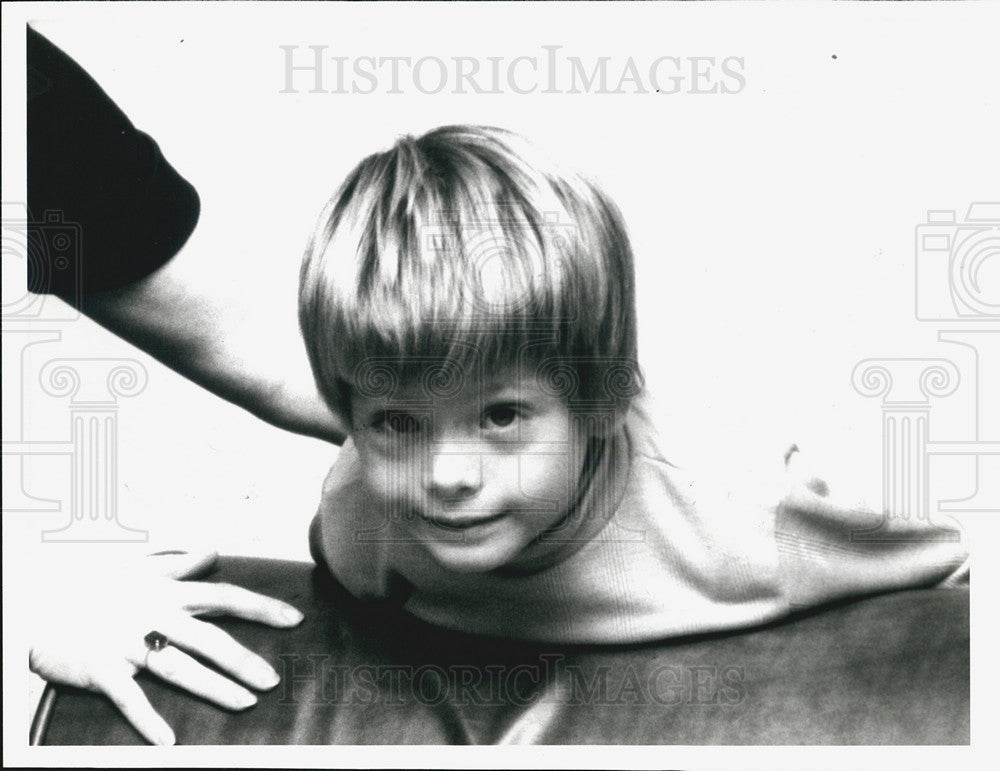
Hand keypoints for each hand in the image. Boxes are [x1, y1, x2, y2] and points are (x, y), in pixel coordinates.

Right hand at [29, 550, 302, 744]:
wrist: (40, 603)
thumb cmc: (95, 587)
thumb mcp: (139, 568)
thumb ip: (179, 562)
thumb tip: (213, 550)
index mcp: (167, 592)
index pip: (225, 597)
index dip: (262, 608)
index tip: (295, 620)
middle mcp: (154, 616)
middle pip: (208, 638)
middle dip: (243, 659)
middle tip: (274, 680)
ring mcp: (128, 643)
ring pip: (177, 667)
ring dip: (213, 687)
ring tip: (245, 704)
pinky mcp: (102, 668)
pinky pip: (128, 697)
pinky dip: (146, 720)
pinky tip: (169, 742)